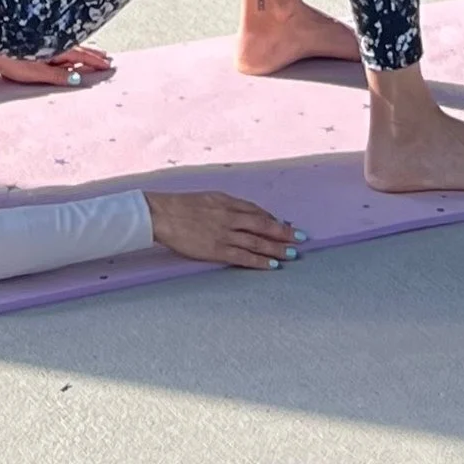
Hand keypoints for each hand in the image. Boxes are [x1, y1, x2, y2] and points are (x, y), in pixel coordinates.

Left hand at [0, 47, 114, 87]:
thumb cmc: (11, 59)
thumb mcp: (36, 72)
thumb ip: (58, 76)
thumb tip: (78, 79)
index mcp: (57, 47)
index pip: (81, 55)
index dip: (95, 60)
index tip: (109, 64)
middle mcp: (54, 39)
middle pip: (78, 47)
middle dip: (92, 53)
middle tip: (107, 57)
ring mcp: (45, 37)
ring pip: (69, 43)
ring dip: (82, 49)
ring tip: (93, 51)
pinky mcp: (36, 37)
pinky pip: (60, 42)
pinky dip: (70, 46)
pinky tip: (68, 47)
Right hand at [145, 190, 300, 269]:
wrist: (162, 214)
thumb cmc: (181, 206)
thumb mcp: (208, 199)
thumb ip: (226, 206)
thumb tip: (244, 214)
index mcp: (227, 201)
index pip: (256, 211)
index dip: (273, 219)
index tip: (286, 225)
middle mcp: (229, 216)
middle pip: (263, 225)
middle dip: (284, 232)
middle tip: (301, 238)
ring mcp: (224, 233)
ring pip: (257, 241)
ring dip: (277, 248)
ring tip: (292, 253)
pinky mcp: (217, 249)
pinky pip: (243, 256)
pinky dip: (259, 261)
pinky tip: (272, 265)